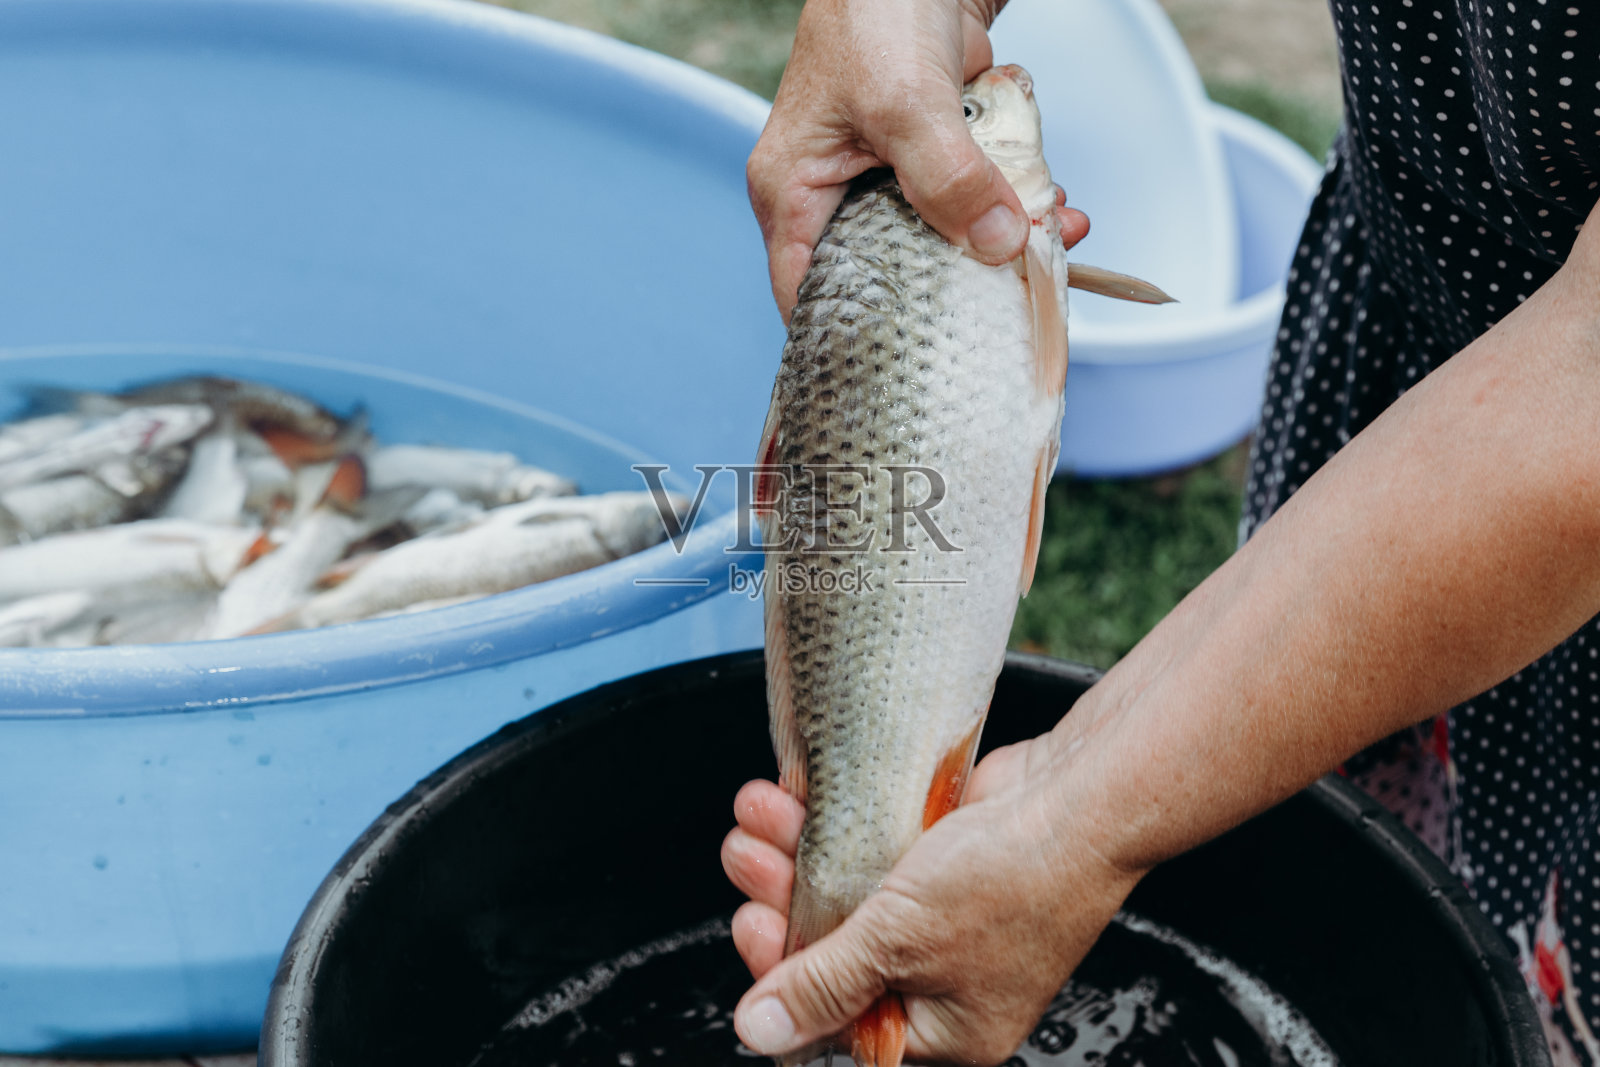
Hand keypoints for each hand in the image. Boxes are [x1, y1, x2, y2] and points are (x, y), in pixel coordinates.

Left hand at [720, 730, 1144, 1064]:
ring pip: (843, 891)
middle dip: (780, 898)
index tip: (754, 924)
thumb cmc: (1019, 882)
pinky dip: (835, 825)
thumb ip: (823, 984)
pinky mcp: (940, 858)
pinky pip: (870, 849)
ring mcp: (941, 915)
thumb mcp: (900, 943)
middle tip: (748, 858)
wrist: (1083, 798)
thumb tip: (761, 1031)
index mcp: (943, 1030)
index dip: (783, 976)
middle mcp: (941, 978)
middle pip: (832, 951)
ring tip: (760, 813)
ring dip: (795, 851)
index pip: (836, 1024)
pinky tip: (800, 797)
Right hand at [748, 0, 1090, 321]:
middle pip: (890, 271)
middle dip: (957, 285)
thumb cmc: (874, 9)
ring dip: (1000, 239)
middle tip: (1013, 295)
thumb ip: (948, 181)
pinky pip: (973, 196)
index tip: (917, 362)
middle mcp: (832, 193)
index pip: (808, 294)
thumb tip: (997, 247)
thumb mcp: (906, 105)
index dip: (854, 336)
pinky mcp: (931, 152)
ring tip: (1051, 237)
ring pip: (942, 237)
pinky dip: (1012, 199)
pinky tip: (1051, 199)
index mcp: (791, 193)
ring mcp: (884, 174)